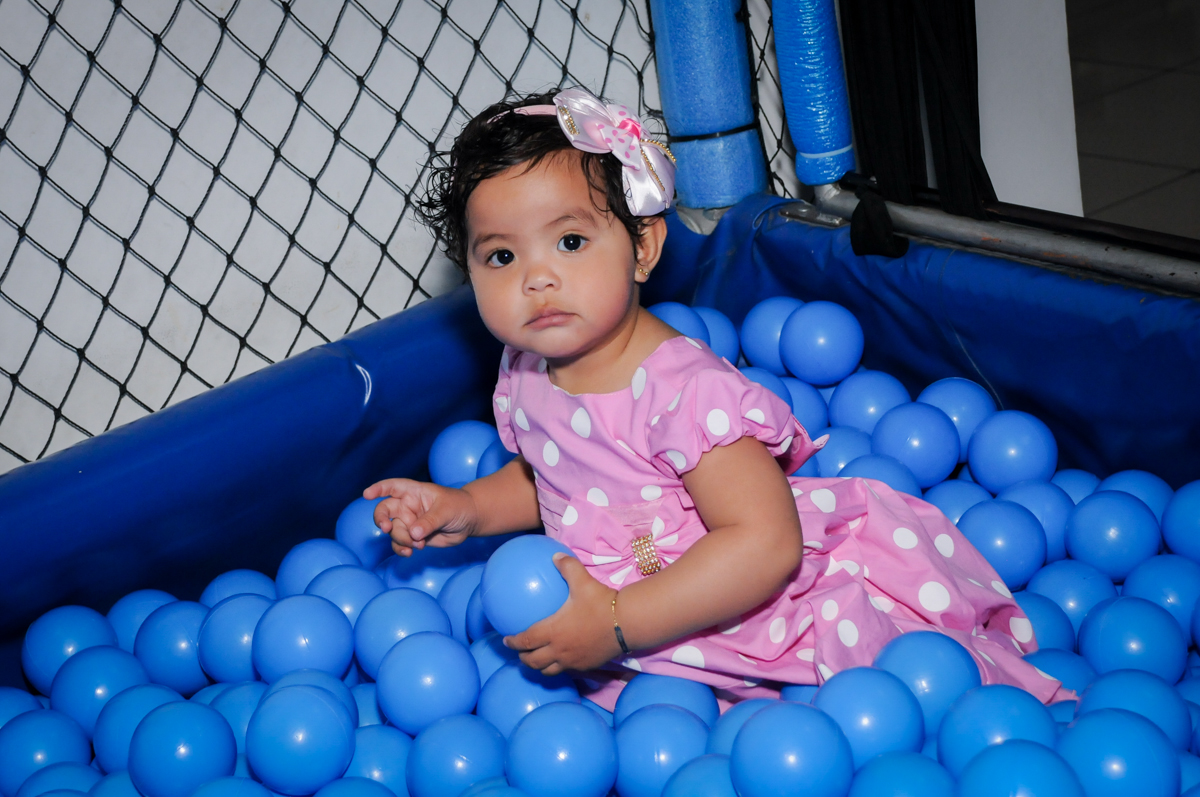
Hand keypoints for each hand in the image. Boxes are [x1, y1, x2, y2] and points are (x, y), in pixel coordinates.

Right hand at [364, 478, 478, 556]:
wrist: (469, 521)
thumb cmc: (459, 506)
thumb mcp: (446, 511)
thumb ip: (429, 521)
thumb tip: (414, 533)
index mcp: (414, 492)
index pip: (392, 486)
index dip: (379, 489)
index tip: (367, 494)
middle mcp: (407, 506)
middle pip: (385, 510)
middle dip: (382, 519)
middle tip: (386, 528)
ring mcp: (409, 522)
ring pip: (393, 531)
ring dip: (401, 539)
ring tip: (419, 544)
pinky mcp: (413, 536)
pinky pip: (399, 543)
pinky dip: (401, 548)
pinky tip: (410, 552)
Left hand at [504, 553, 623, 675]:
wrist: (626, 623)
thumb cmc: (601, 603)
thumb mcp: (582, 581)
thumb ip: (567, 567)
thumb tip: (555, 556)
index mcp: (553, 631)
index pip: (526, 640)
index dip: (513, 642)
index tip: (505, 640)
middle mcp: (559, 650)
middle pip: (533, 661)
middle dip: (523, 658)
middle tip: (519, 652)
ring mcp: (572, 661)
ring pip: (548, 671)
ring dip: (539, 667)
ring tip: (537, 660)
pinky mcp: (586, 666)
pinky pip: (566, 671)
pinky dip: (558, 668)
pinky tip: (561, 660)